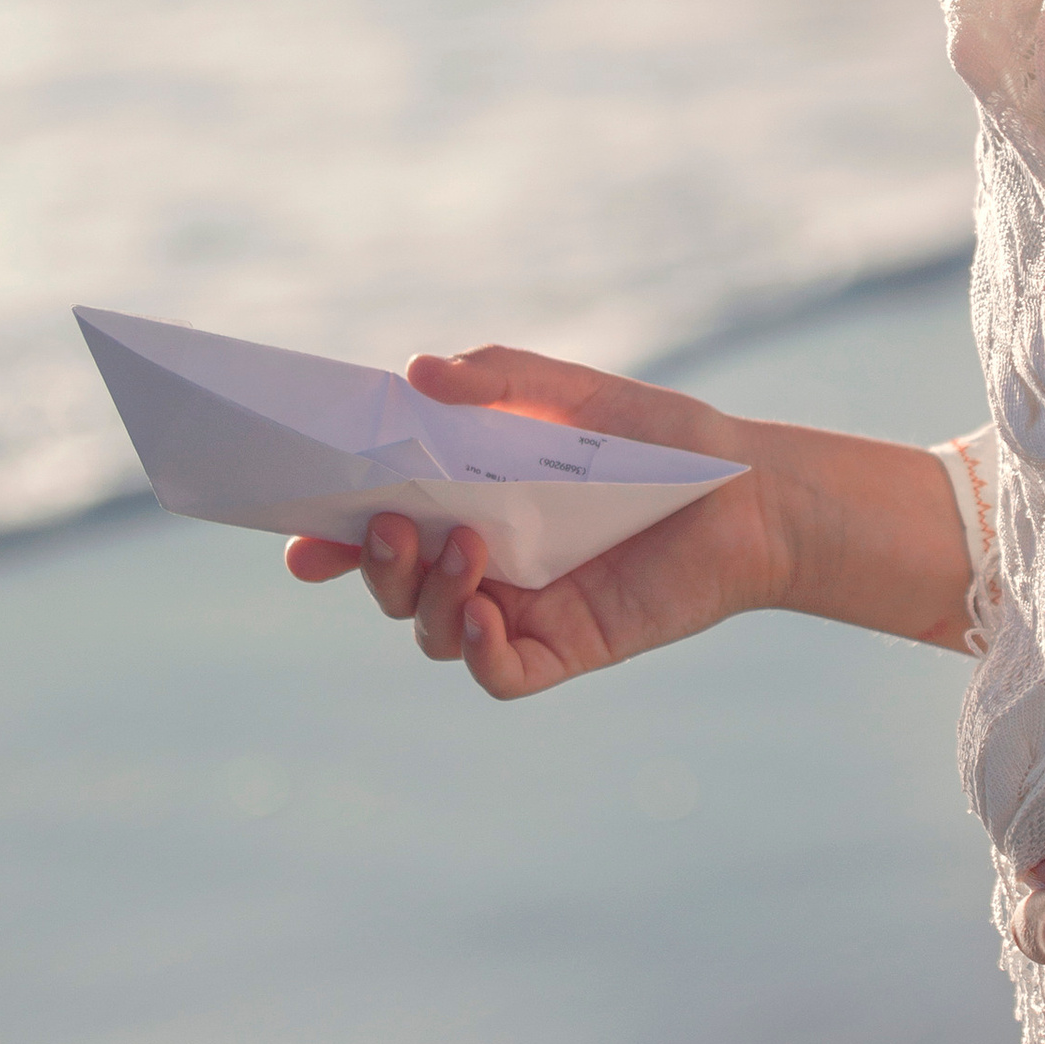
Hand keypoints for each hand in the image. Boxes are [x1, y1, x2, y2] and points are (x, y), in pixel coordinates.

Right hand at [283, 346, 791, 698]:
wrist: (749, 491)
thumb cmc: (659, 436)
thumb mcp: (568, 392)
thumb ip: (493, 378)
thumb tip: (414, 371)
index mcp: (468, 501)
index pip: (376, 525)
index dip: (325, 536)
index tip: (295, 532)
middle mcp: (483, 561)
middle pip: (390, 585)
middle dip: (367, 564)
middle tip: (385, 525)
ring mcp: (520, 609)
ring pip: (431, 631)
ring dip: (423, 595)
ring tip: (461, 546)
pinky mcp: (566, 648)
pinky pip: (496, 672)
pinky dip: (474, 649)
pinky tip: (482, 612)